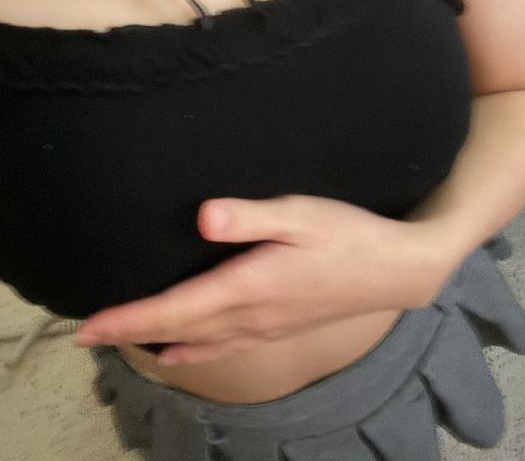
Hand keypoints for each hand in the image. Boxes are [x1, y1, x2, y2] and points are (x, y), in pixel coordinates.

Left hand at [75, 194, 450, 365]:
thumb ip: (251, 216)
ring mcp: (264, 327)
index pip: (175, 309)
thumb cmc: (347, 234)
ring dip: (154, 342)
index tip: (88, 328)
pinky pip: (221, 348)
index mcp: (248, 285)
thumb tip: (203, 217)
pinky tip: (179, 355)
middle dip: (130, 333)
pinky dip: (191, 353)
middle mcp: (250, 315)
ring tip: (121, 342)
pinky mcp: (277, 329)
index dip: (129, 319)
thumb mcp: (301, 214)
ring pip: (196, 342)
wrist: (393, 269)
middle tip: (86, 337)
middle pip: (177, 330)